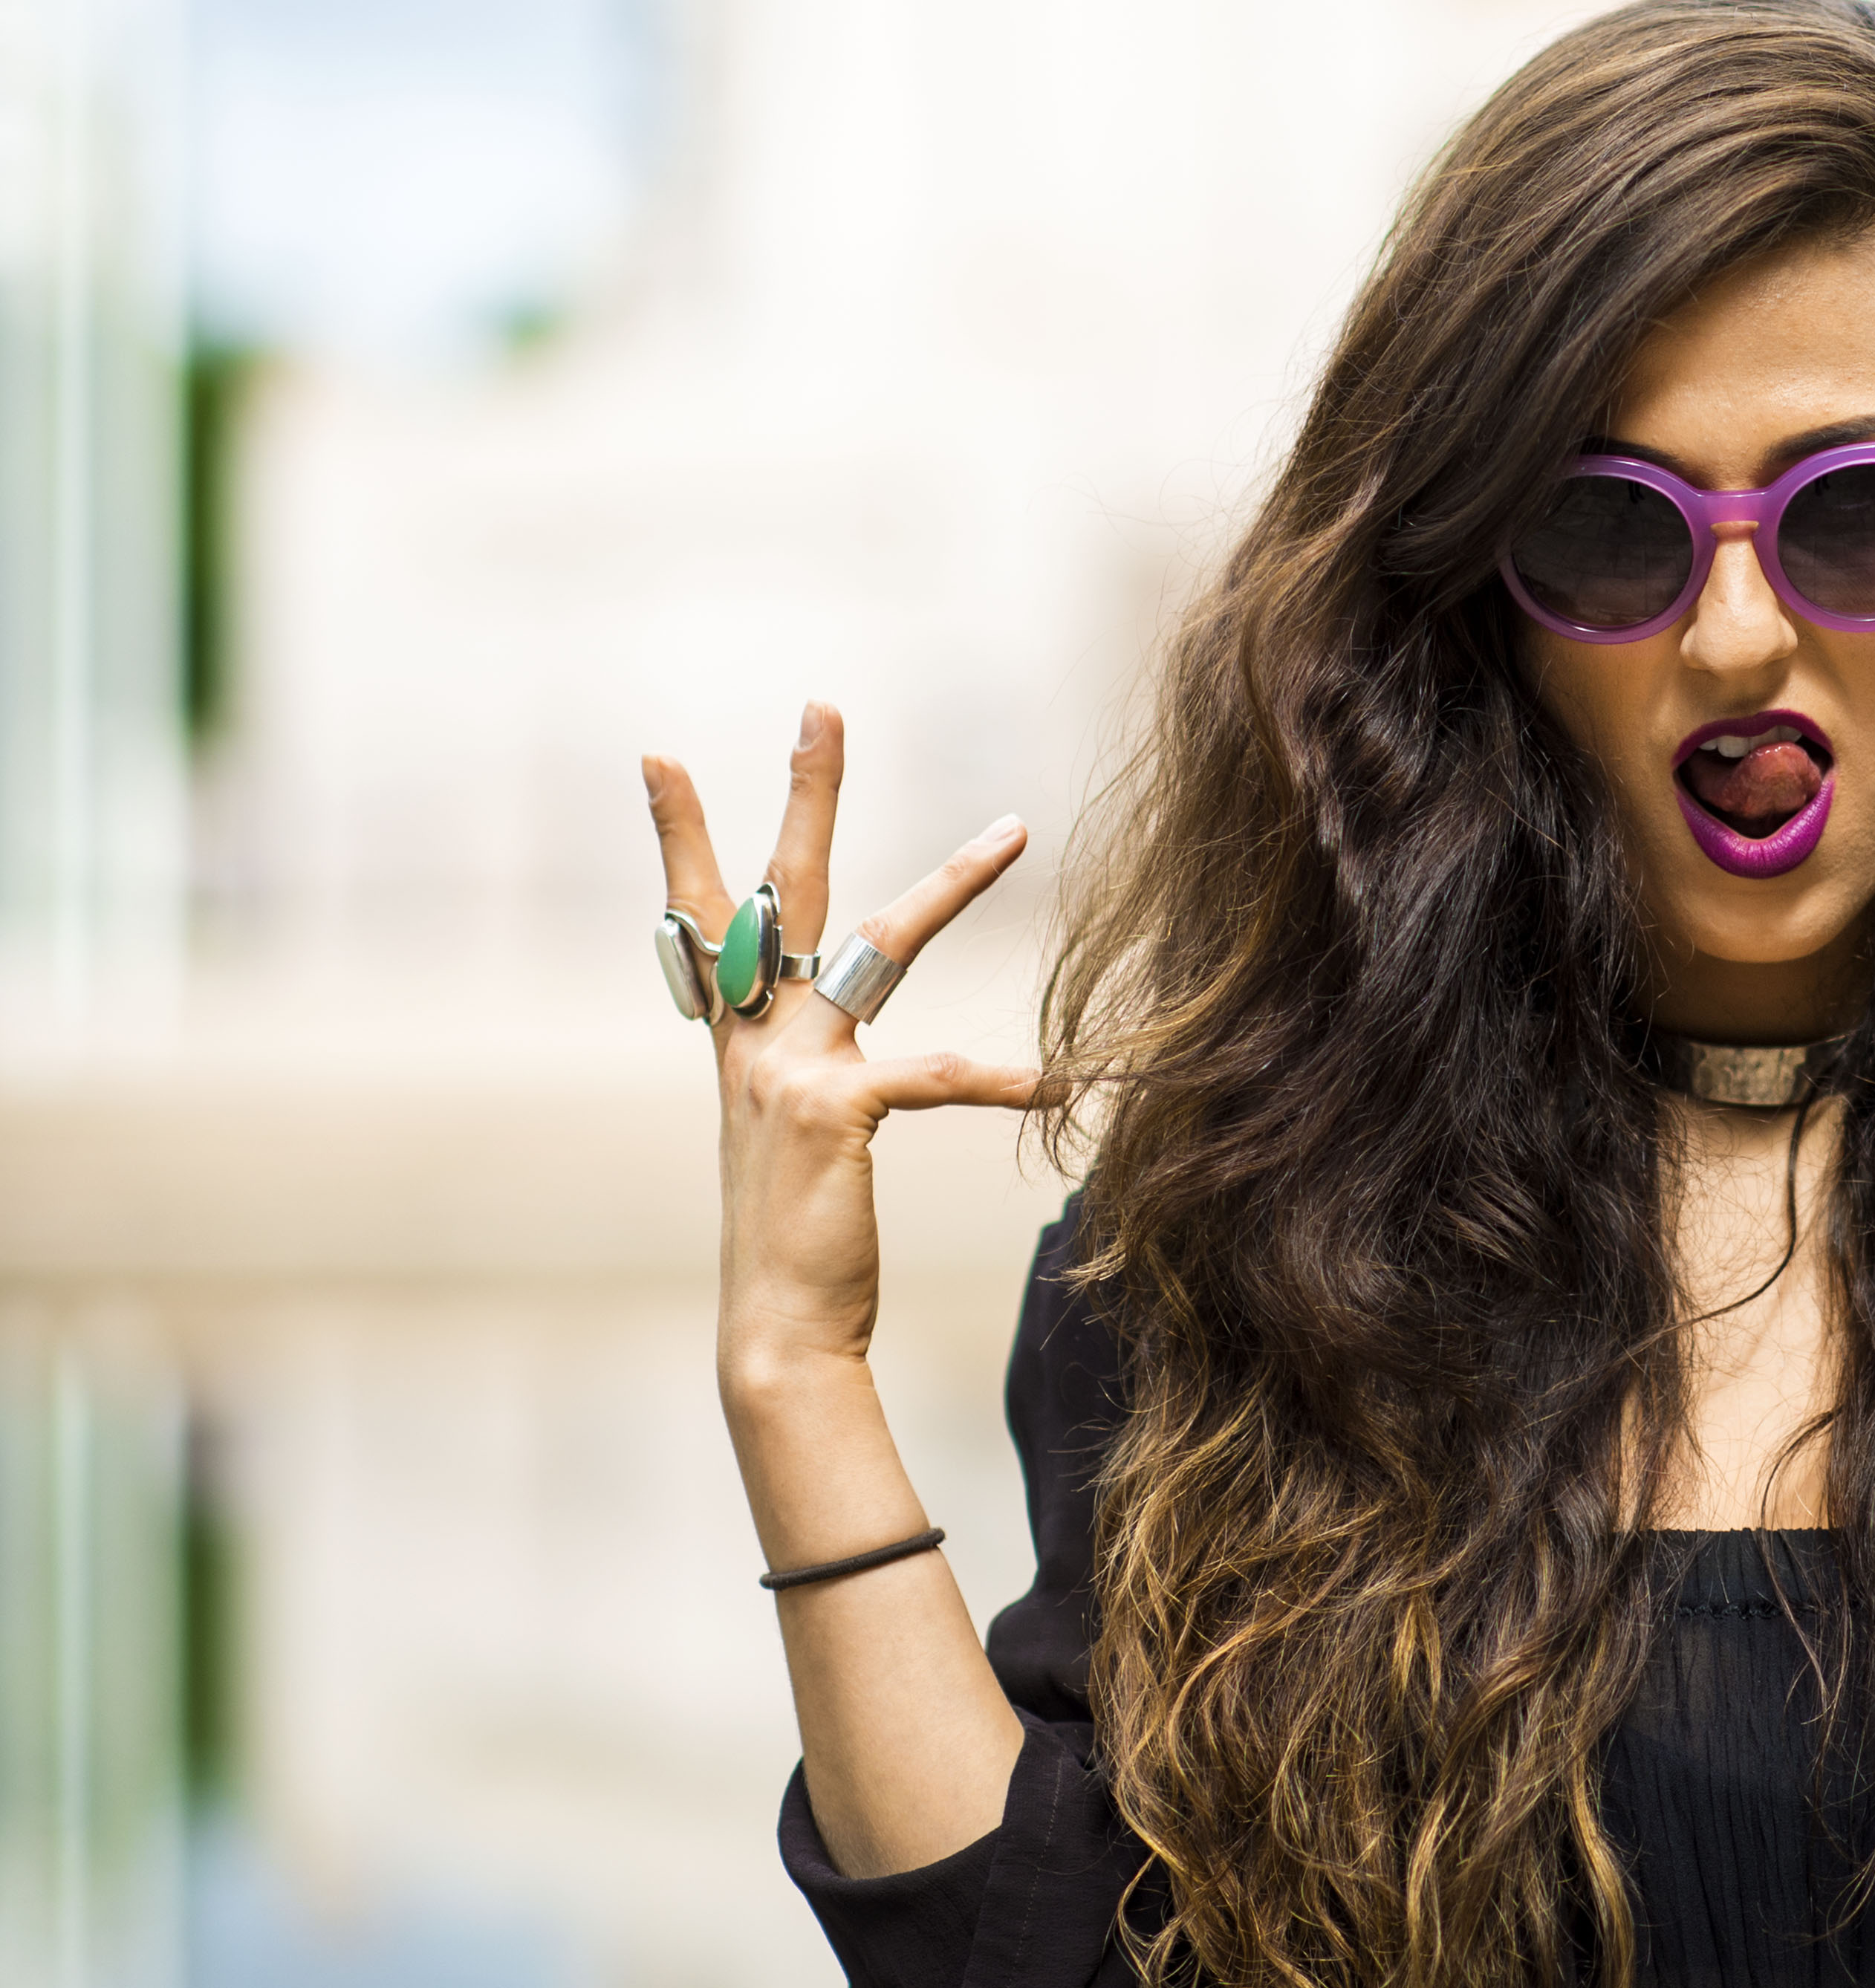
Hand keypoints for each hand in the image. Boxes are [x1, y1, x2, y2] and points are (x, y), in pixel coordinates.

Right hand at [643, 702, 1037, 1390]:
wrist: (777, 1328)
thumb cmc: (801, 1235)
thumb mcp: (798, 1137)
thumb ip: (816, 1076)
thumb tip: (843, 1055)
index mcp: (744, 1039)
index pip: (710, 914)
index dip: (685, 835)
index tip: (658, 758)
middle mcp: (758, 1039)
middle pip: (785, 887)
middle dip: (805, 792)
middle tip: (822, 705)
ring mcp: (790, 1071)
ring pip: (881, 944)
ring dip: (955, 881)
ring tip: (1014, 829)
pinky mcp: (837, 1115)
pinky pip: (932, 1074)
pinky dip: (1000, 1079)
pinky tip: (1057, 1082)